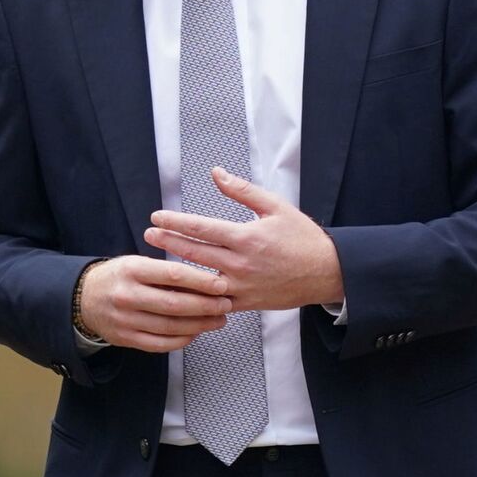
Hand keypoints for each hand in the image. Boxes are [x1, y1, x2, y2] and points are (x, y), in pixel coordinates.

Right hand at [77, 254, 234, 351]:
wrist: (84, 298)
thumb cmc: (119, 277)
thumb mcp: (137, 263)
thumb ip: (167, 272)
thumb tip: (206, 282)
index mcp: (132, 270)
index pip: (173, 275)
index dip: (202, 281)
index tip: (222, 285)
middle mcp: (127, 295)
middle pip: (175, 304)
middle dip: (206, 306)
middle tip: (226, 305)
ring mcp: (125, 320)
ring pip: (171, 327)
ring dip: (200, 325)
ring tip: (218, 320)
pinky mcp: (126, 338)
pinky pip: (160, 343)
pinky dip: (182, 340)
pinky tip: (195, 333)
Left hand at [144, 167, 344, 312]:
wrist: (328, 273)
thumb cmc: (302, 238)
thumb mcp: (275, 207)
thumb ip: (242, 191)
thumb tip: (216, 173)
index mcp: (246, 238)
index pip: (201, 228)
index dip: (175, 222)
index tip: (157, 217)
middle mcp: (241, 263)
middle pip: (194, 252)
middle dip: (168, 242)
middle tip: (148, 234)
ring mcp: (242, 286)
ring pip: (200, 280)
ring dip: (176, 270)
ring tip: (156, 261)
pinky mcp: (246, 303)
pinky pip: (214, 303)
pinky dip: (195, 298)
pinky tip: (178, 291)